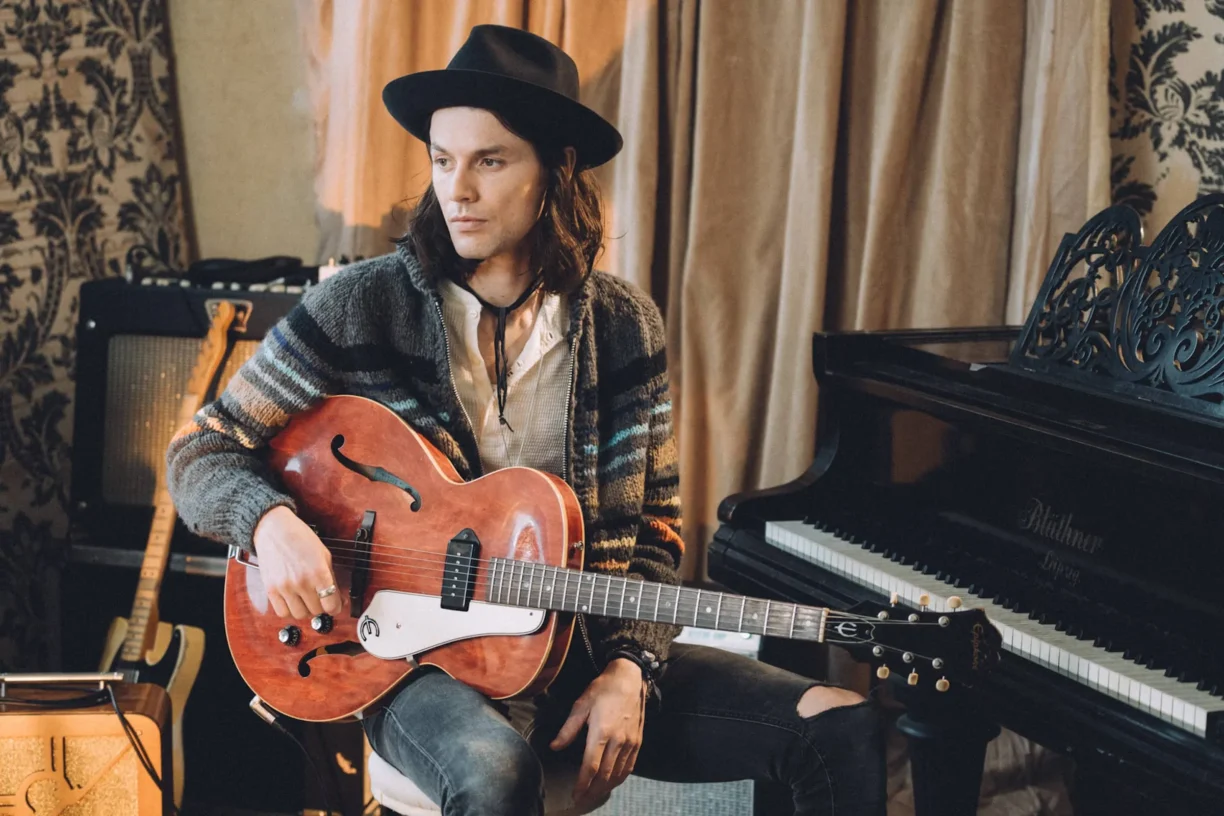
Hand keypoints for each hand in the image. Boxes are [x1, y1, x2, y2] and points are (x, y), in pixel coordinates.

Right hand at [252, 506, 341, 618]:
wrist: (274, 530)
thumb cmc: (300, 538)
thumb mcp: (324, 555)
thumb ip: (332, 578)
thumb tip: (339, 599)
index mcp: (318, 572)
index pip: (331, 604)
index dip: (336, 607)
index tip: (335, 605)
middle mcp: (302, 582)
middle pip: (316, 611)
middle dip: (321, 606)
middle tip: (321, 599)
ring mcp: (285, 587)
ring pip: (300, 615)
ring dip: (306, 610)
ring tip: (306, 600)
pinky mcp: (271, 590)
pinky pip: (282, 612)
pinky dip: (289, 610)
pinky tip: (293, 601)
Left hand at [550, 658, 646, 806]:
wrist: (630, 679)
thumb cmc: (603, 689)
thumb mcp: (581, 704)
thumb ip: (568, 729)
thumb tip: (554, 747)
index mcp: (601, 732)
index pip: (590, 766)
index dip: (582, 784)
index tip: (575, 795)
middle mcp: (617, 740)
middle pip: (604, 775)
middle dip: (592, 791)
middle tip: (582, 800)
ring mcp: (630, 742)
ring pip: (618, 773)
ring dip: (605, 788)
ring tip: (594, 795)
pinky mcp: (637, 741)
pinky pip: (629, 766)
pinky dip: (620, 778)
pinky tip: (612, 782)